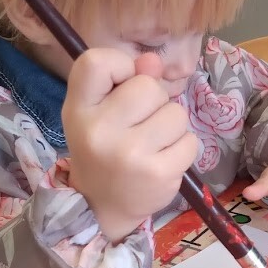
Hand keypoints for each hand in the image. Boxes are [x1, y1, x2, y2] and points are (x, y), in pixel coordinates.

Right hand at [62, 49, 197, 241]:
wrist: (101, 206)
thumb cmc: (102, 149)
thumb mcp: (99, 112)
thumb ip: (124, 81)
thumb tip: (153, 61)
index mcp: (78, 110)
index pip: (97, 61)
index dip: (120, 66)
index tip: (121, 86)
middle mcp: (100, 130)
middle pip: (149, 86)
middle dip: (154, 101)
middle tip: (139, 125)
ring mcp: (130, 153)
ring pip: (176, 113)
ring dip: (171, 126)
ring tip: (152, 144)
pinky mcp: (158, 173)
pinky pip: (189, 141)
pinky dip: (182, 148)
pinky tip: (163, 160)